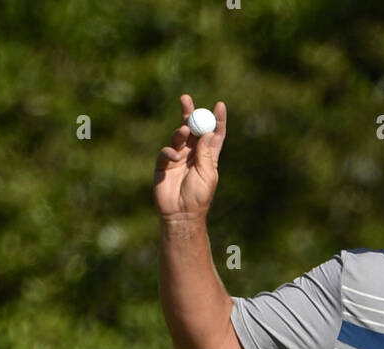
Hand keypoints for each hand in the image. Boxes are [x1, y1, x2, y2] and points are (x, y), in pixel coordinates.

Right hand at [154, 95, 226, 219]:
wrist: (181, 214)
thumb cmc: (198, 198)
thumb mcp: (207, 175)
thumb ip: (207, 153)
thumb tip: (208, 132)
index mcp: (208, 157)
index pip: (214, 135)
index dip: (217, 120)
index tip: (219, 105)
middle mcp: (193, 154)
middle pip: (193, 129)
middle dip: (190, 113)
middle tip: (186, 98)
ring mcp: (178, 158)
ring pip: (178, 136)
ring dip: (181, 131)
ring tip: (185, 131)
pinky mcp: (164, 164)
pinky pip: (166, 151)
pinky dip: (170, 151)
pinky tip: (174, 158)